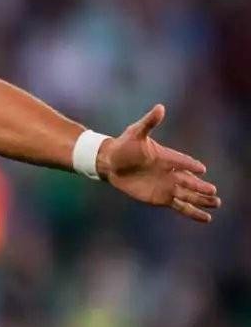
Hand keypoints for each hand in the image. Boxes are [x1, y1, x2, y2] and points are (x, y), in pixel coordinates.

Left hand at [98, 104, 219, 222]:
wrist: (110, 162)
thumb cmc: (124, 145)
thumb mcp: (136, 132)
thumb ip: (149, 122)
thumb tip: (160, 107)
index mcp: (166, 157)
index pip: (183, 162)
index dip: (191, 165)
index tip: (201, 169)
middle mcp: (170, 173)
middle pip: (190, 181)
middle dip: (202, 188)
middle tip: (214, 192)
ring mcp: (166, 186)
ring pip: (189, 195)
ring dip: (202, 200)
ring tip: (216, 203)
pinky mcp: (161, 198)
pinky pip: (180, 206)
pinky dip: (192, 212)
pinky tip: (205, 218)